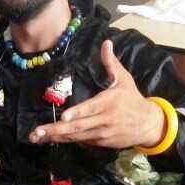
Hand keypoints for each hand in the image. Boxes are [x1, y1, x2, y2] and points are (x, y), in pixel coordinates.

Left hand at [28, 40, 164, 149]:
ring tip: (37, 137)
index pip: (90, 109)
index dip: (77, 113)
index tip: (64, 117)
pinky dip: (66, 139)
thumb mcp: (124, 80)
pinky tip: (51, 138)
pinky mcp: (100, 142)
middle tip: (37, 132)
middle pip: (77, 126)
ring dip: (56, 137)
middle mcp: (103, 120)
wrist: (148, 125)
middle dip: (56, 130)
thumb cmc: (133, 100)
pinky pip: (81, 141)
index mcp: (108, 103)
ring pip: (76, 136)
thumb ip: (111, 63)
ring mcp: (101, 134)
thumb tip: (105, 42)